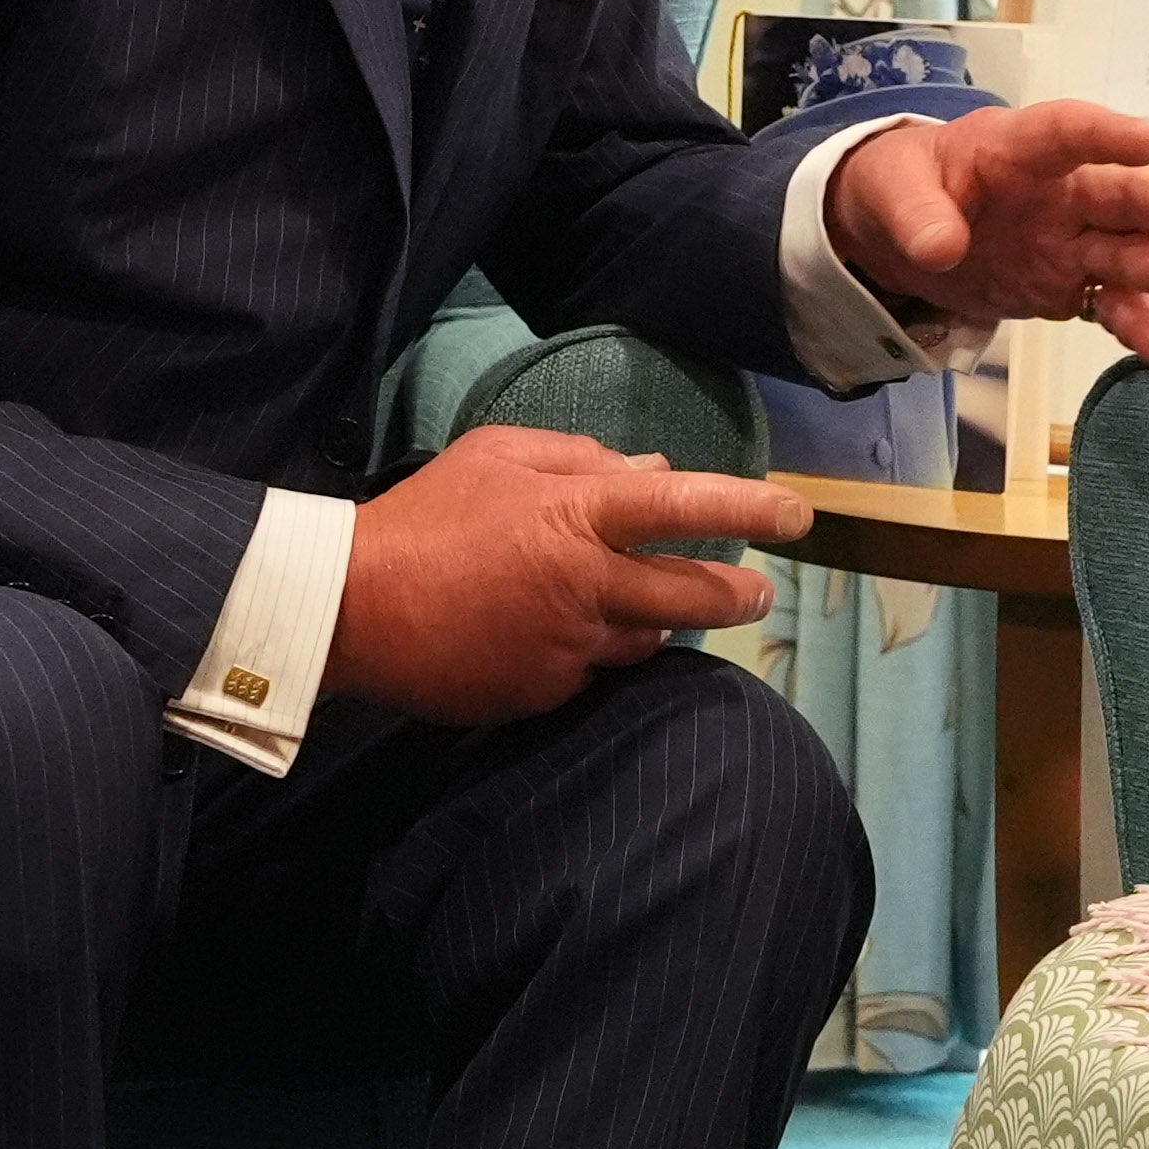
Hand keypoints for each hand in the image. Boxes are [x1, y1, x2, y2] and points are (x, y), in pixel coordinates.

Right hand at [326, 426, 813, 728]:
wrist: (350, 607)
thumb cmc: (422, 518)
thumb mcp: (497, 456)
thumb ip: (581, 458)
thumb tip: (652, 468)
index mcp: (576, 514)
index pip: (684, 506)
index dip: (747, 509)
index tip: (798, 514)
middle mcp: (586, 583)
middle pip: (693, 595)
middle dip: (735, 594)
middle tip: (754, 591)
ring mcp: (568, 645)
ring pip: (647, 640)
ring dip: (659, 624)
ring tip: (648, 607)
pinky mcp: (545, 692)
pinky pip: (592, 674)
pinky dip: (594, 653)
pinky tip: (563, 636)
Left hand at [827, 101, 1148, 368]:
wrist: (902, 230)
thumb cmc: (904, 186)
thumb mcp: (890, 191)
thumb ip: (916, 214)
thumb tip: (940, 247)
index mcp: (1017, 150)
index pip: (1065, 134)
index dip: (1106, 137)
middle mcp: (1059, 192)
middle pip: (1122, 196)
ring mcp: (1069, 241)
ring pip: (1129, 252)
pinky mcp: (1068, 285)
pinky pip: (1109, 305)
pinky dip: (1136, 328)